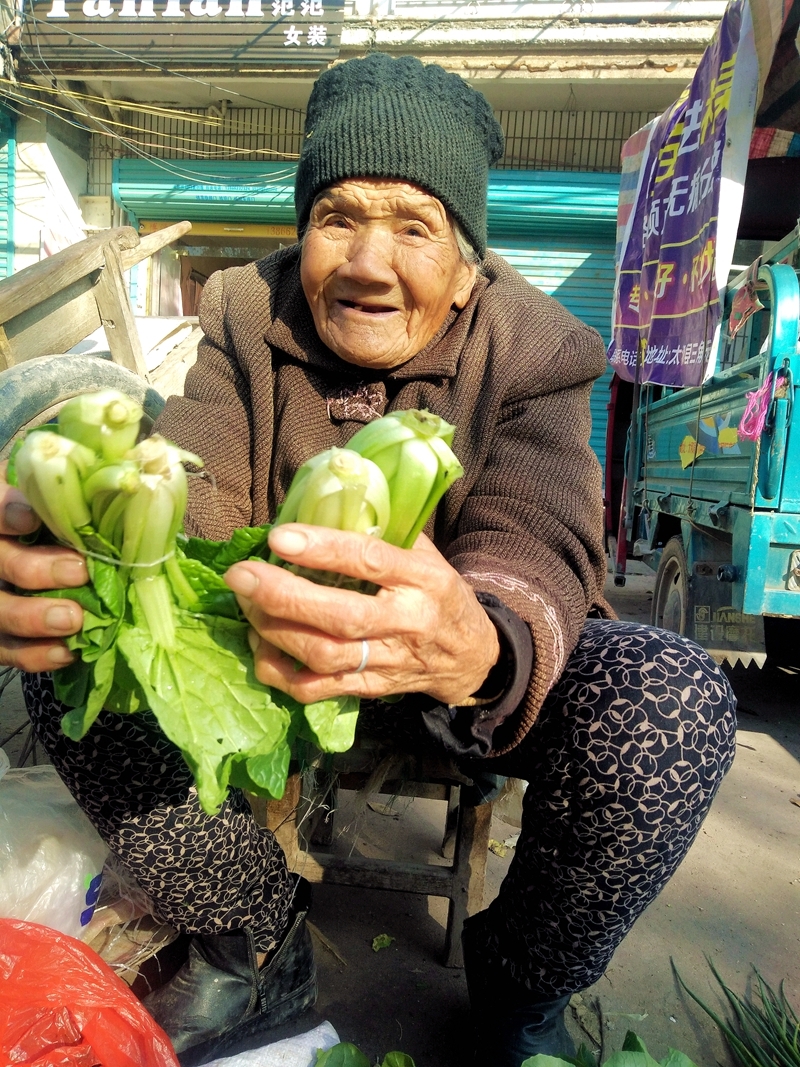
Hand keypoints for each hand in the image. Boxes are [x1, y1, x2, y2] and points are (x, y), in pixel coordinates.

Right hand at [0, 461, 85, 671]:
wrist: (56, 553)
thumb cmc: (71, 517)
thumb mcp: (69, 495)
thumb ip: (79, 494)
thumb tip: (125, 488)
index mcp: (2, 510)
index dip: (6, 512)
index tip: (31, 520)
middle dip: (34, 569)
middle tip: (78, 571)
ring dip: (32, 617)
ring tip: (72, 619)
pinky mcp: (1, 632)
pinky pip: (7, 649)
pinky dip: (34, 654)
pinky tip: (65, 651)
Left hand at [224, 524, 499, 705]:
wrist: (471, 657)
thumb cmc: (438, 594)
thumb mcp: (428, 556)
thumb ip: (383, 533)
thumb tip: (325, 500)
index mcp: (424, 580)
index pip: (370, 562)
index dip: (323, 550)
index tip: (279, 537)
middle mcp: (407, 623)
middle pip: (341, 618)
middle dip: (283, 596)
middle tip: (241, 575)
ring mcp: (389, 662)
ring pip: (325, 655)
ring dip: (276, 632)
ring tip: (247, 606)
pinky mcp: (371, 691)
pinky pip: (318, 690)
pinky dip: (280, 673)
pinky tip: (261, 647)